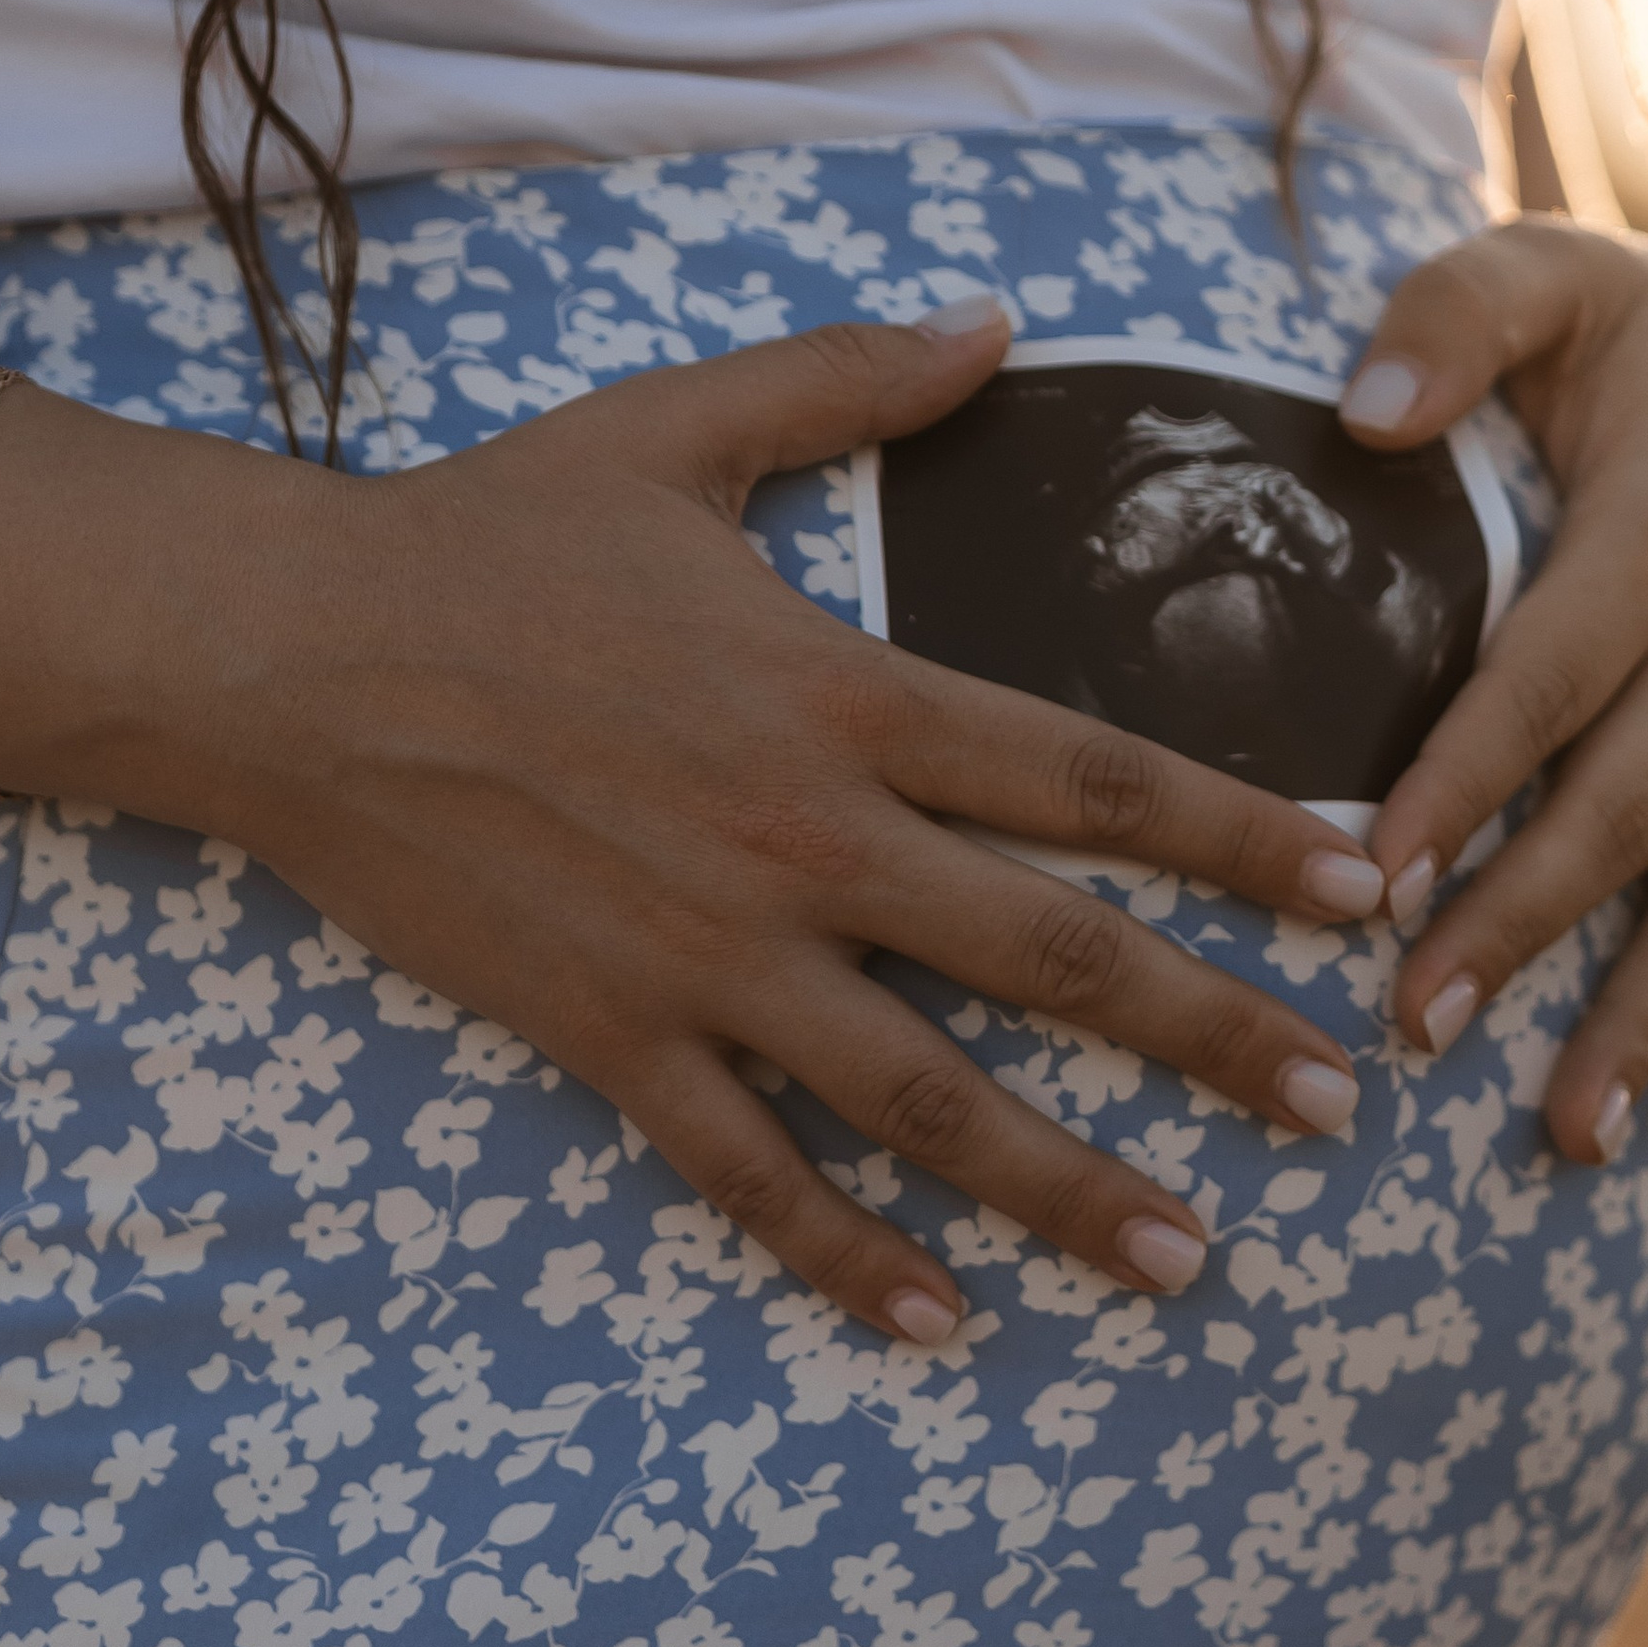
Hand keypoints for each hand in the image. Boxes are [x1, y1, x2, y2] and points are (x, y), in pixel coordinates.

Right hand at [0, 306, 1387, 1347]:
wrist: (288, 655)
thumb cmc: (487, 537)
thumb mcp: (679, 427)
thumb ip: (853, 381)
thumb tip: (998, 322)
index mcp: (843, 695)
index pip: (1090, 774)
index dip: (1241, 836)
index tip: (1359, 887)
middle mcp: (805, 840)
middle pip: (1053, 955)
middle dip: (1213, 1036)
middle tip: (1340, 1107)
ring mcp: (709, 956)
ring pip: (923, 1095)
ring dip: (1065, 1183)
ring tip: (1185, 1258)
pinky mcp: (612, 1036)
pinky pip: (745, 1170)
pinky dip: (841, 1255)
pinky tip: (936, 1323)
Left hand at [1339, 216, 1647, 1156]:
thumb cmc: (1632, 327)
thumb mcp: (1545, 271)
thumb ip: (1450, 316)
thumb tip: (1361, 413)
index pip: (1548, 677)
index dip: (1464, 782)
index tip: (1369, 883)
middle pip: (1633, 805)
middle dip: (1527, 927)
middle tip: (1416, 1031)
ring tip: (1568, 1130)